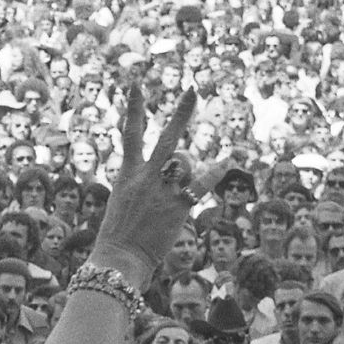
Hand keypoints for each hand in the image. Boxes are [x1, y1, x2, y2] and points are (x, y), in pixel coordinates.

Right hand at [91, 82, 197, 280]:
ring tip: (180, 185)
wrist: (118, 259)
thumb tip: (163, 181)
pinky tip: (226, 161)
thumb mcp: (121, 204)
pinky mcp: (178, 206)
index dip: (132, 107)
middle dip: (180, 113)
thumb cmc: (117, 239)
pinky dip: (215, 173)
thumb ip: (139, 187)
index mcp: (126, 174)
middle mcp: (145, 177)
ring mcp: (162, 190)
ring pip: (185, 163)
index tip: (135, 85)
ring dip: (189, 168)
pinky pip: (202, 184)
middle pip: (165, 137)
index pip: (129, 133)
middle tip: (192, 90)